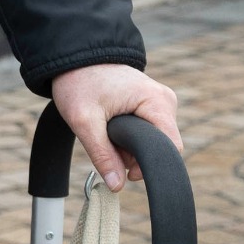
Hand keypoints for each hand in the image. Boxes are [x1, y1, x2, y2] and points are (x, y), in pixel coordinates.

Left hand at [50, 63, 181, 191]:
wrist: (73, 57)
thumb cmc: (79, 82)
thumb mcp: (84, 120)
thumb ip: (102, 154)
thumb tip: (116, 185)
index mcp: (157, 102)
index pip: (170, 148)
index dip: (150, 166)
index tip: (126, 173)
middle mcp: (165, 101)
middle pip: (160, 146)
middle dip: (134, 154)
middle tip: (106, 145)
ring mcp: (158, 102)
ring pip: (151, 140)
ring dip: (128, 146)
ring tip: (104, 131)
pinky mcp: (150, 104)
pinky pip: (146, 130)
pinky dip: (128, 135)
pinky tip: (110, 127)